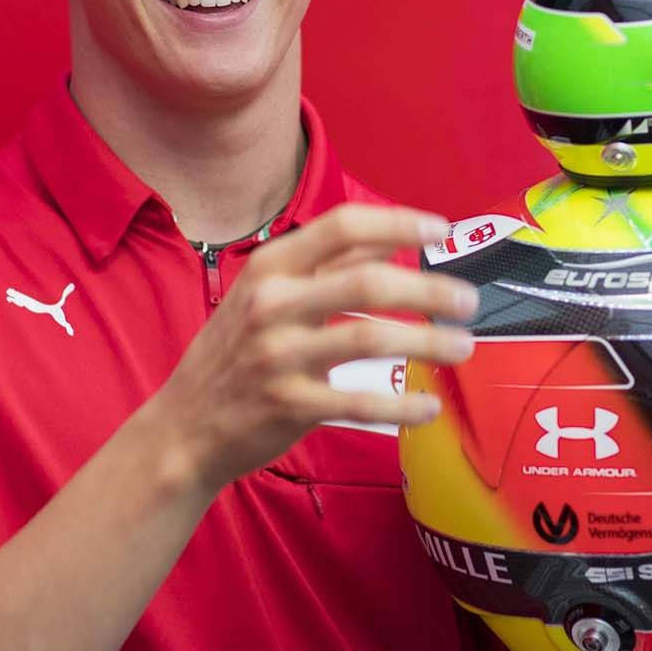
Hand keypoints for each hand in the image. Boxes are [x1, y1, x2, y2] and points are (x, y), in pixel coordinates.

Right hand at [151, 203, 476, 494]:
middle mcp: (273, 304)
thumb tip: (388, 240)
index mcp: (270, 267)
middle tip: (468, 301)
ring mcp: (279, 355)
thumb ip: (324, 267)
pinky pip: (361, 401)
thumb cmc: (234, 355)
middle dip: (430, 288)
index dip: (399, 222)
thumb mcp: (264, 296)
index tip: (441, 228)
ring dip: (428, 342)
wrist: (183, 428)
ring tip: (462, 347)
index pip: (342, 226)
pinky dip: (402, 405)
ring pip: (372, 337)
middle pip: (369, 281)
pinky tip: (429, 407)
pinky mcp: (289, 404)